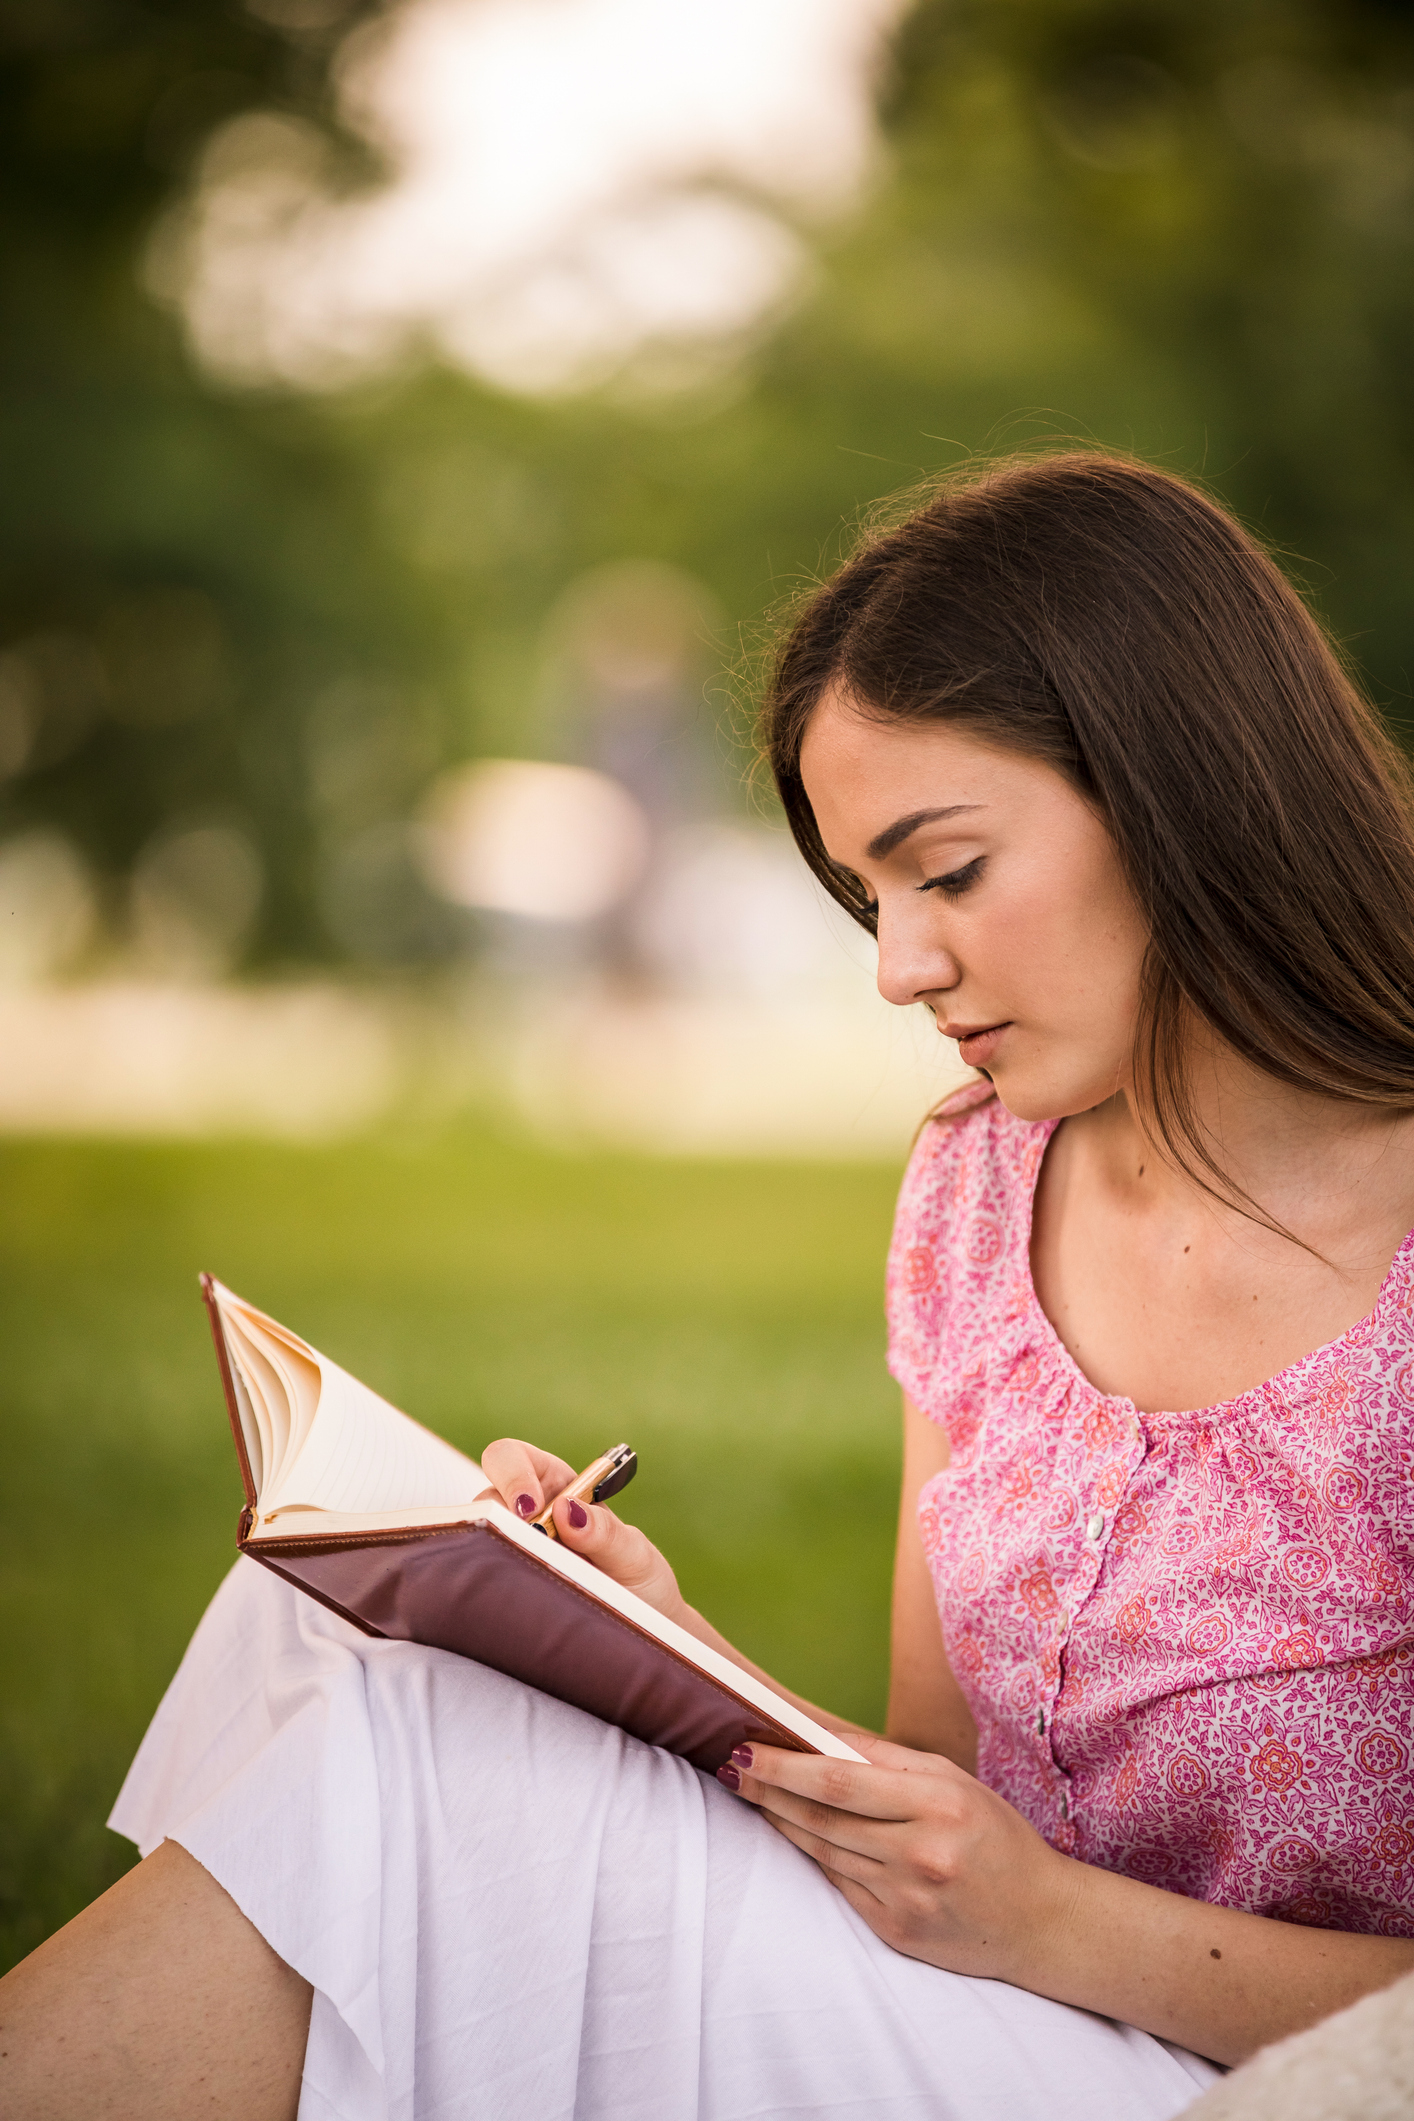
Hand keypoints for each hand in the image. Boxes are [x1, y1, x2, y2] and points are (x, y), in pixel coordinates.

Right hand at [477, 1436, 684, 1619]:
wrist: (642, 1631)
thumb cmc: (639, 1584)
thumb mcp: (634, 1555)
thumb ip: (606, 1532)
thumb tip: (565, 1509)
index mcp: (556, 1487)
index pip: (513, 1457)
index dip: (513, 1474)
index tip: (532, 1508)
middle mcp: (526, 1516)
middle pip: (484, 1498)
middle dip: (495, 1516)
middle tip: (525, 1544)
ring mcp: (512, 1552)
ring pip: (479, 1541)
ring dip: (498, 1556)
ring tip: (534, 1582)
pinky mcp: (506, 1587)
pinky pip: (484, 1580)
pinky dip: (494, 1587)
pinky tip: (521, 1604)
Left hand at [718, 1735, 1081, 1984]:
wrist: (1041, 1920)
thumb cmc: (994, 1835)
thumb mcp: (953, 1781)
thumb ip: (886, 1759)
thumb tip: (819, 1735)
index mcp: (938, 1804)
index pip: (839, 1780)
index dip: (784, 1766)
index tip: (746, 1747)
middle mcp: (920, 1854)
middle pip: (821, 1817)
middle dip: (768, 1790)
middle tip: (731, 1766)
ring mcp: (906, 1899)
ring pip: (823, 1852)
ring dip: (781, 1821)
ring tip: (752, 1793)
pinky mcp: (897, 1932)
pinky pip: (841, 1886)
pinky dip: (814, 1856)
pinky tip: (794, 1833)